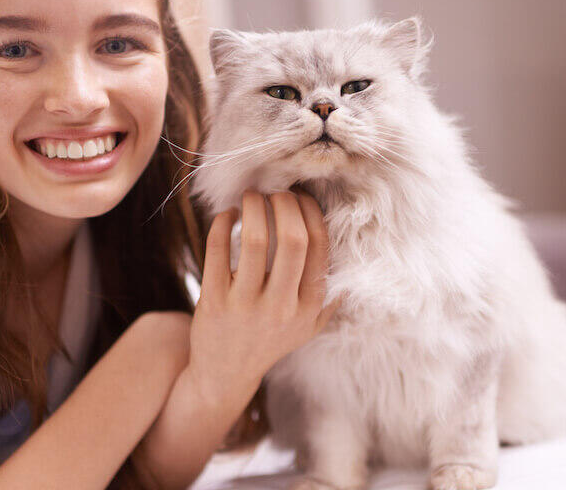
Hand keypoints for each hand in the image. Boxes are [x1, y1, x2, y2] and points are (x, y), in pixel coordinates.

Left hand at [186, 189, 338, 401]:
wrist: (224, 374)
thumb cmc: (269, 341)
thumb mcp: (308, 327)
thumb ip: (330, 297)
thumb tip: (353, 261)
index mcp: (309, 306)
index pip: (319, 246)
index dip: (310, 212)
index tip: (299, 197)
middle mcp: (281, 306)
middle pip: (293, 239)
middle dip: (285, 203)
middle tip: (275, 192)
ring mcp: (245, 304)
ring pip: (256, 240)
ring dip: (254, 206)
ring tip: (251, 196)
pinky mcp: (213, 301)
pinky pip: (217, 250)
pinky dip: (222, 223)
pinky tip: (227, 215)